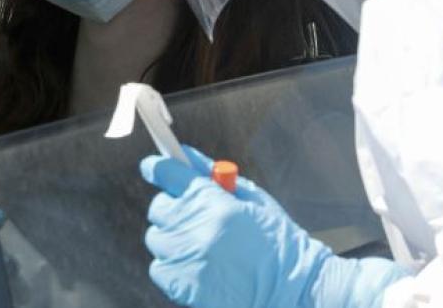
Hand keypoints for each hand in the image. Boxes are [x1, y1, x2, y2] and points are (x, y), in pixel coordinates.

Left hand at [140, 146, 405, 307]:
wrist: (289, 289)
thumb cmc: (276, 240)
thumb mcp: (251, 197)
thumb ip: (212, 174)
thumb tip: (185, 154)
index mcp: (214, 203)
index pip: (169, 173)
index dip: (158, 167)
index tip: (153, 167)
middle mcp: (195, 230)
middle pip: (159, 207)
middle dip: (174, 206)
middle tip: (195, 214)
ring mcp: (186, 260)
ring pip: (157, 237)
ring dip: (173, 236)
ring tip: (202, 243)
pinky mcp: (181, 286)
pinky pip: (159, 266)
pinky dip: (173, 263)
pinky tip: (198, 263)